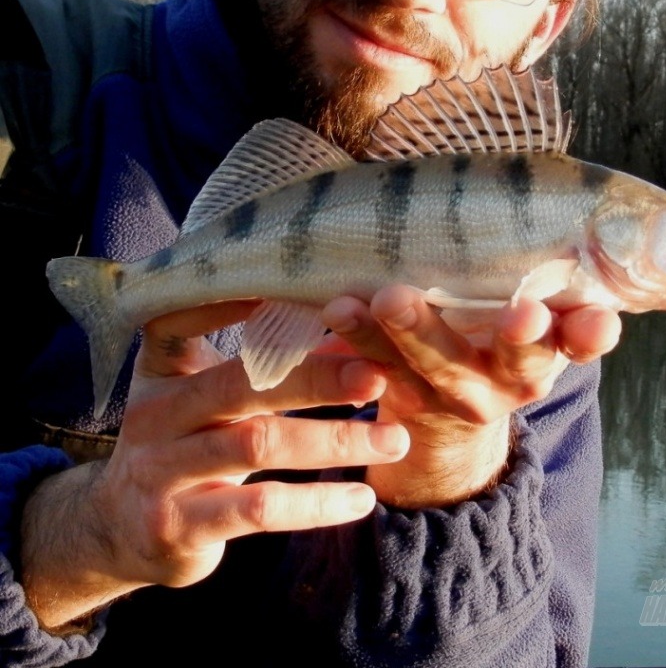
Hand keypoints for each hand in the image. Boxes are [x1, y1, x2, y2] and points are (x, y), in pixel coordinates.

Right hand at [21, 300, 408, 631]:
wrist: (116, 530)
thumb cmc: (184, 442)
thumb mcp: (206, 397)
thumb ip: (263, 363)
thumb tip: (353, 323)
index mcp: (162, 370)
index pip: (184, 321)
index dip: (233, 303)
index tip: (305, 290)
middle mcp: (155, 413)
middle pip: (242, 383)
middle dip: (317, 376)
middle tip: (379, 373)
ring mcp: (162, 471)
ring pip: (258, 444)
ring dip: (335, 441)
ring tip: (393, 439)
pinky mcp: (178, 526)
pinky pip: (259, 509)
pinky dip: (316, 504)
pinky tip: (362, 499)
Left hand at [321, 287, 620, 506]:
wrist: (453, 427)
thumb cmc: (497, 342)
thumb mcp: (534, 329)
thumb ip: (556, 294)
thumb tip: (589, 231)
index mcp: (549, 355)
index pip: (580, 344)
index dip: (590, 335)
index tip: (598, 322)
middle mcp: (508, 381)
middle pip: (517, 360)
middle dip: (520, 337)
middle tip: (523, 315)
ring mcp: (453, 393)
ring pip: (436, 363)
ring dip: (414, 331)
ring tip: (391, 298)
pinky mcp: (403, 394)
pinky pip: (377, 366)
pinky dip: (358, 339)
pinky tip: (338, 309)